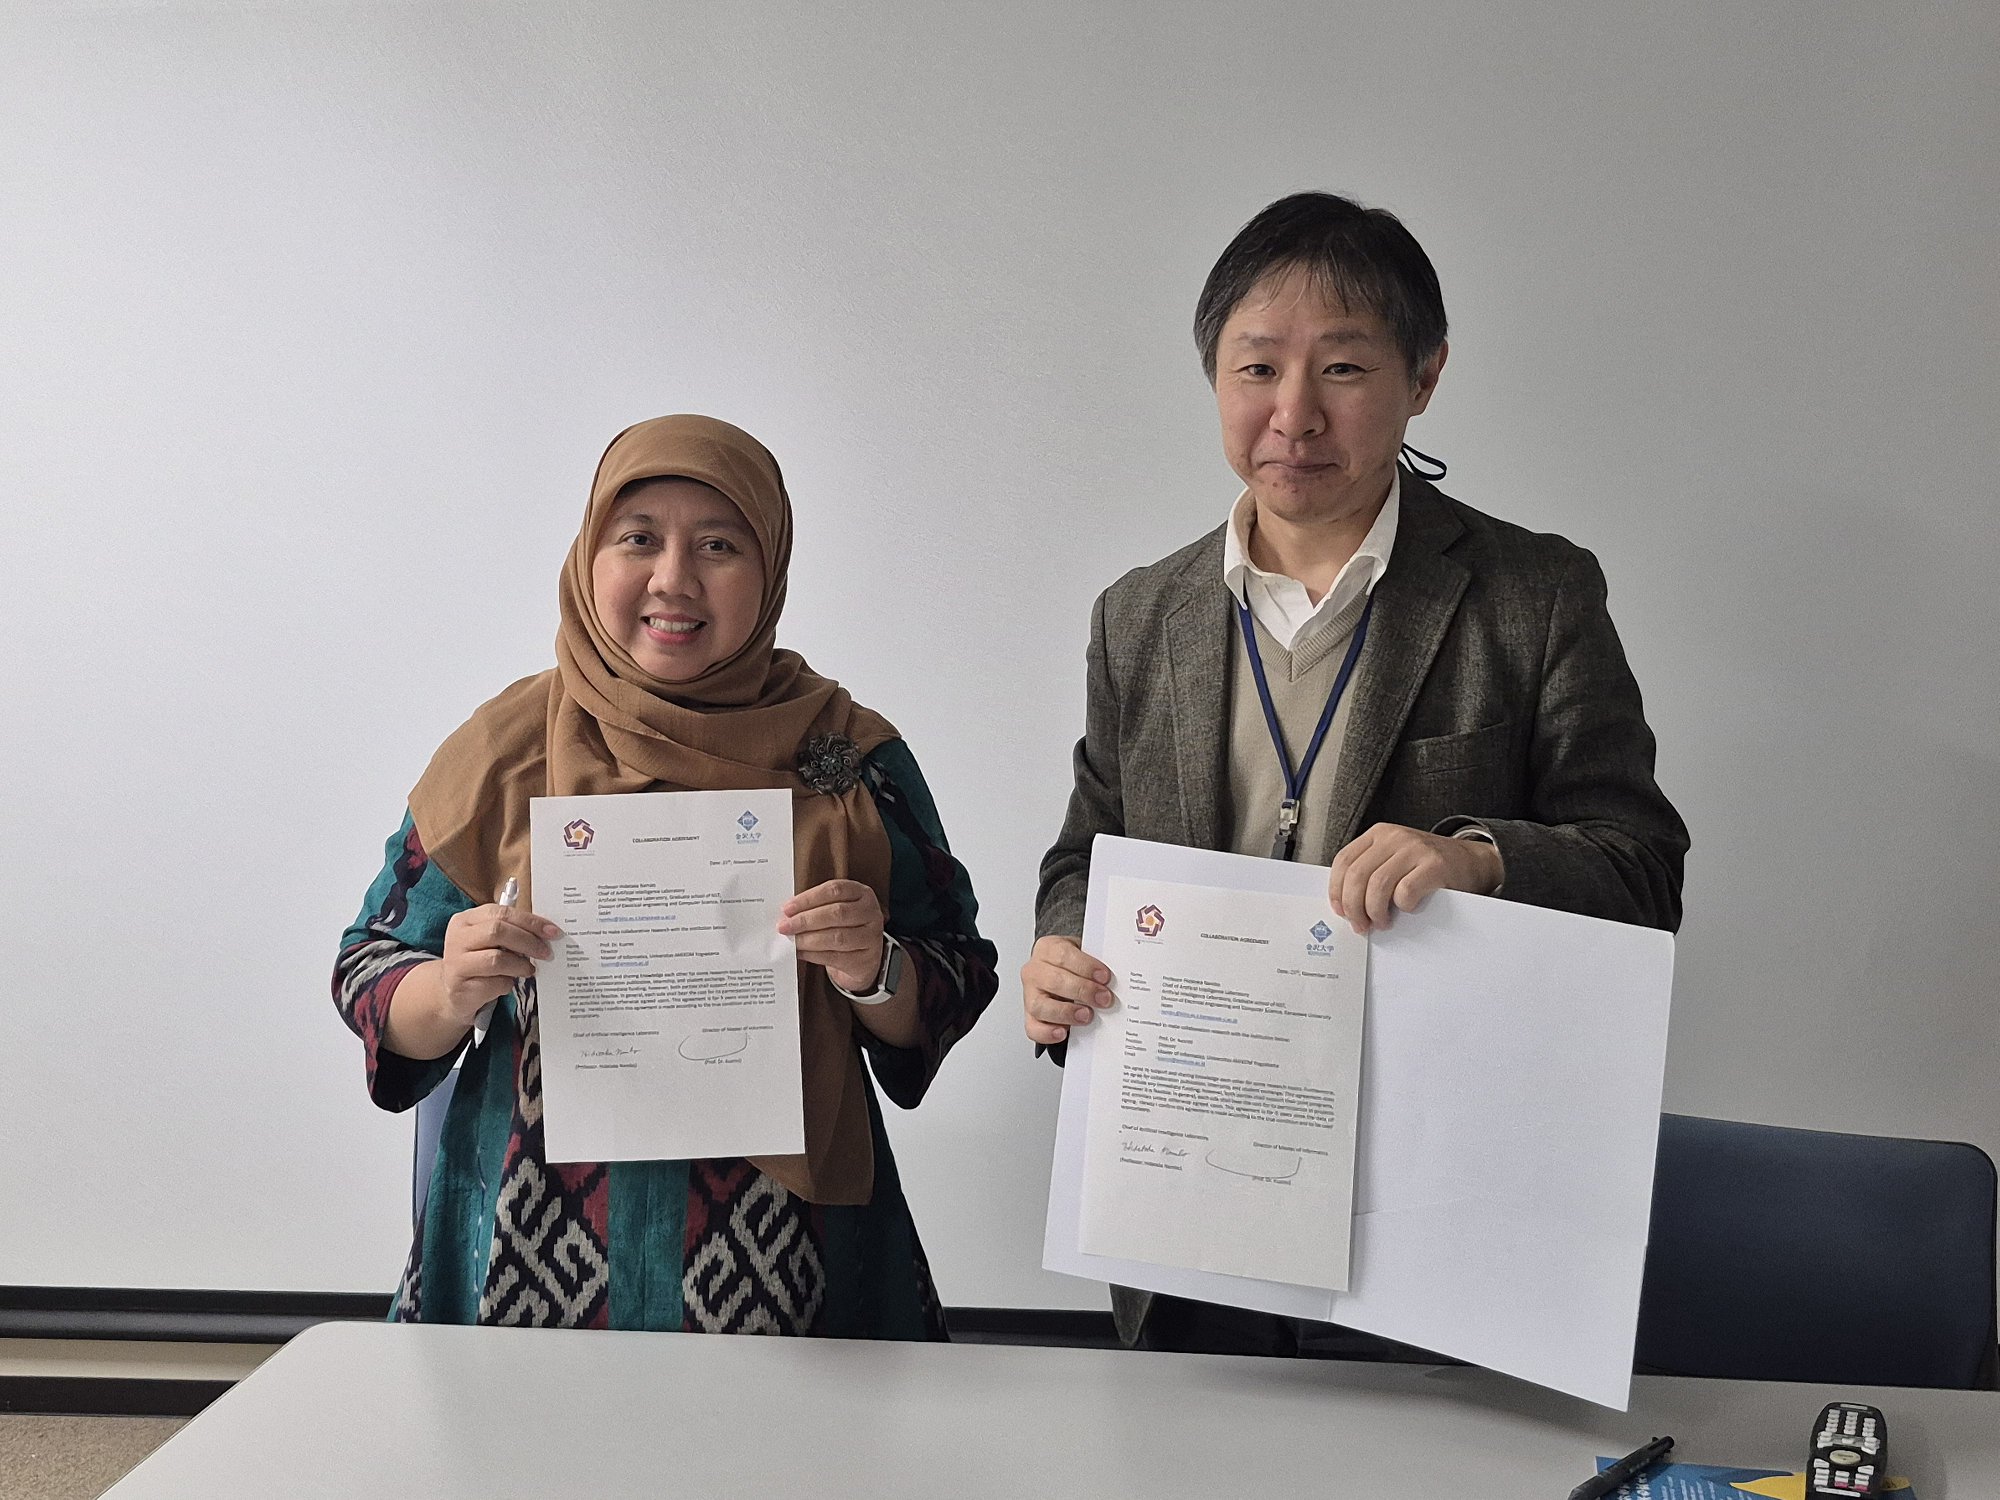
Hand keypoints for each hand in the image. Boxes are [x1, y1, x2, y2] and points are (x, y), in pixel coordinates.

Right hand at [434, 903, 560, 1027]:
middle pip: (497, 931)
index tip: (552, 931)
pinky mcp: (460, 987)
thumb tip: (546, 931)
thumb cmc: (478, 961)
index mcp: (466, 920)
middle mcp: (457, 938)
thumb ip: (511, 931)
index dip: (530, 921)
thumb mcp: (489, 941)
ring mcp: (456, 963)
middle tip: (547, 953)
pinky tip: (507, 983)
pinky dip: (507, 984)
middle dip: (528, 941)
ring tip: (529, 970)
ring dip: (520, 965)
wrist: (452, 992)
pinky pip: (494, 983)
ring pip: (496, 959)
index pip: (501, 913)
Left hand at [780, 880, 884, 992]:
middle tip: (785, 926)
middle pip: (837, 913)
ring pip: (837, 937)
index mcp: (861, 893)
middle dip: (806, 920)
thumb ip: (816, 907)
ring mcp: (870, 937)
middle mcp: (870, 913)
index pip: (834, 890)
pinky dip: (814, 955)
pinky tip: (801, 952)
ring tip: (792, 940)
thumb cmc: (846, 927)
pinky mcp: (864, 960)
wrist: (864, 956)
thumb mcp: (837, 908)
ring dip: (809, 939)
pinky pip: (835, 957)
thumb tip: (787, 914)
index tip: (787, 908)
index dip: (809, 898)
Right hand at [1021, 935, 1113, 1045]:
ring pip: (1040, 1006)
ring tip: (1087, 1016)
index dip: (1086, 966)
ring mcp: (1030, 995)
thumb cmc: (1073, 965)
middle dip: (1082, 991)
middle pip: (1054, 981)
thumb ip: (1094, 965)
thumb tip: (1116, 979)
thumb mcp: (1084, 955)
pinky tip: (1063, 1033)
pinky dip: (1047, 1032)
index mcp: (1048, 949)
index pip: (1063, 955)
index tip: (1105, 977)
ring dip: (1066, 1012)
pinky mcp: (1030, 1016)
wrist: (1060, 973)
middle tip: (1104, 999)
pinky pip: (1033, 1028)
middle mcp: (1035, 971)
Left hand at [1328, 823, 1501, 933]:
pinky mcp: (1435, 865)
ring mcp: (1415, 848)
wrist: (1471, 861)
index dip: (1337, 890)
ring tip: (1382, 922)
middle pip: (1357, 875)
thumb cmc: (1427, 867)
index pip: (1344, 860)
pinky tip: (1408, 908)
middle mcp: (1394, 837)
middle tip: (1361, 925)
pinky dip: (1402, 906)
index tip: (1340, 911)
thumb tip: (1345, 905)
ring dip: (1375, 911)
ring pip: (1377, 885)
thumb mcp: (1394, 859)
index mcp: (1378, 834)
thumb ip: (1371, 871)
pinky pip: (1405, 891)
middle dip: (1354, 907)